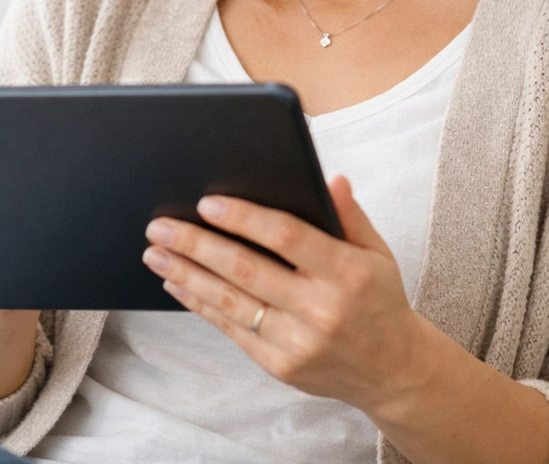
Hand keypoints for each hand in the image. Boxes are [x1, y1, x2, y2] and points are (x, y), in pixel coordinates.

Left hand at [142, 175, 429, 417]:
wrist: (393, 371)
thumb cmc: (379, 299)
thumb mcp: (377, 251)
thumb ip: (349, 214)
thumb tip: (331, 178)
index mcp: (347, 272)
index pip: (287, 237)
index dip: (244, 218)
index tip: (207, 202)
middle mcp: (320, 309)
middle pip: (246, 270)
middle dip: (197, 245)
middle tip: (160, 226)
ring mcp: (298, 342)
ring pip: (230, 302)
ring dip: (186, 275)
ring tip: (155, 253)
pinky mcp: (280, 365)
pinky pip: (231, 329)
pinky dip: (199, 304)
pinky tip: (176, 285)